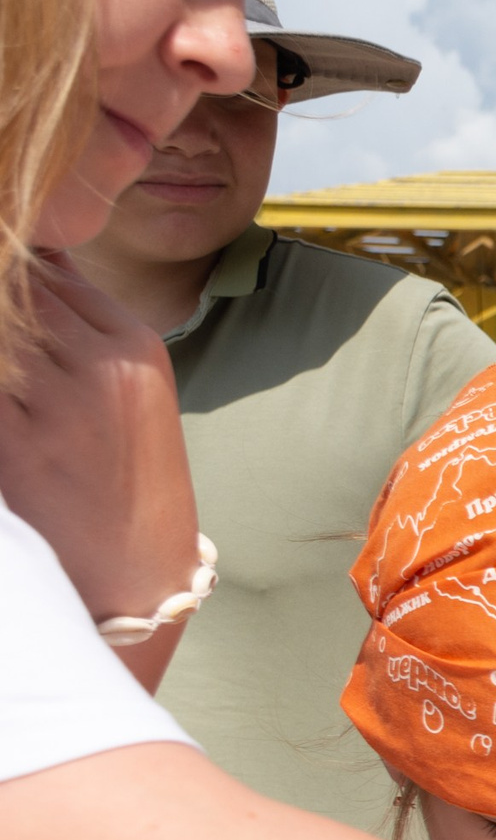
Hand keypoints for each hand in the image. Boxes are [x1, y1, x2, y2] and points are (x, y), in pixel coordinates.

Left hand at [0, 258, 201, 621]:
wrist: (138, 579)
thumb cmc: (131, 485)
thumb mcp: (131, 395)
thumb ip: (84, 327)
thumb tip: (34, 261)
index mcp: (136, 348)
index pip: (49, 273)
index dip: (11, 276)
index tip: (7, 295)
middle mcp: (99, 366)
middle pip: (13, 293)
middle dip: (1, 308)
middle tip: (17, 369)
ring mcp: (56, 403)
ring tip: (18, 396)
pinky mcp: (13, 444)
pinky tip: (6, 409)